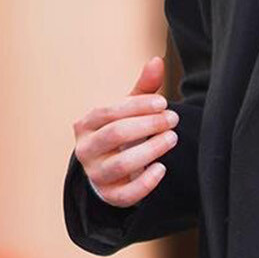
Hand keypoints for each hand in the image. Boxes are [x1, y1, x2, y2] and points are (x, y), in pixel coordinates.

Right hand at [73, 56, 179, 207]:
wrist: (111, 172)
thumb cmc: (121, 135)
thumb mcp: (129, 112)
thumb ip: (143, 89)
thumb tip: (157, 60)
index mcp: (85, 125)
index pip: (109, 112)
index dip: (138, 106)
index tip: (164, 103)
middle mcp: (85, 150)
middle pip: (116, 135)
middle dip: (148, 125)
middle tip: (173, 120)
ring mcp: (95, 175)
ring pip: (121, 164)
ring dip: (151, 150)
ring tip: (171, 138)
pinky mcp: (110, 196)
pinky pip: (126, 193)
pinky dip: (146, 182)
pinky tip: (162, 168)